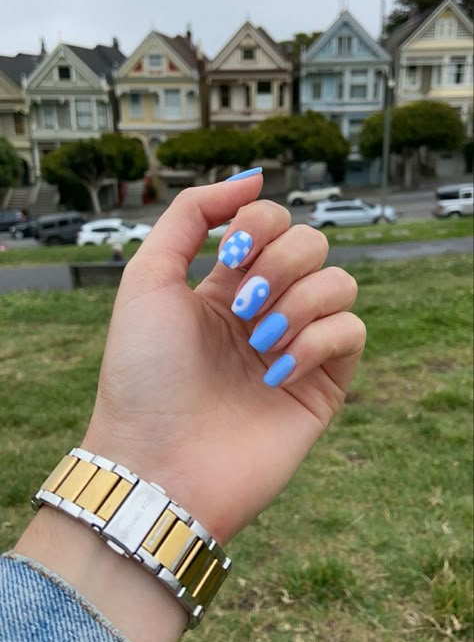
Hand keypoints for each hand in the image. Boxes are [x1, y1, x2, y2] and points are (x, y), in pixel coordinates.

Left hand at [84, 173, 365, 544]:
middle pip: (311, 244)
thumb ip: (189, 214)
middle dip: (280, 263)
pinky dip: (318, 342)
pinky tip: (277, 374)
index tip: (229, 255)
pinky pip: (352, 332)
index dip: (259, 223)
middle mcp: (265, 310)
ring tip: (260, 344)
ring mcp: (295, 346)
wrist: (157, 463)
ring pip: (340, 283)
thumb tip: (252, 177)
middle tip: (243, 307)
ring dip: (299, 303)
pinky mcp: (323, 385)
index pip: (271, 221)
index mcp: (225, 285)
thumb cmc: (142, 374)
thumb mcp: (147, 279)